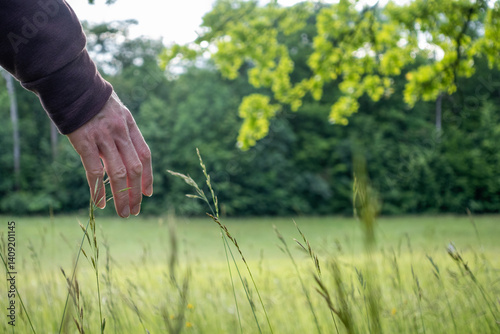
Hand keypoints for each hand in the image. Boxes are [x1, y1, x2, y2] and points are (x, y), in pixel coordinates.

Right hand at [67, 91, 152, 216]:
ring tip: (123, 213)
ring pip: (117, 173)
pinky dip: (98, 190)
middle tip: (134, 211)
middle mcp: (119, 131)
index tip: (148, 193)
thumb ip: (122, 132)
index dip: (148, 176)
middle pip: (134, 168)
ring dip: (121, 196)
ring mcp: (102, 136)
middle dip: (136, 193)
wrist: (70, 84)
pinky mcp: (84, 141)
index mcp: (129, 124)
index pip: (145, 155)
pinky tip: (100, 203)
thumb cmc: (91, 100)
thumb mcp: (115, 111)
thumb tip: (126, 158)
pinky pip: (94, 171)